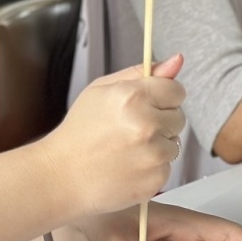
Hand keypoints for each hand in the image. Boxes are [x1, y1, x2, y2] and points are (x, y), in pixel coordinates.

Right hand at [34, 54, 185, 217]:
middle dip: (161, 121)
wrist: (62, 174)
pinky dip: (151, 169)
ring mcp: (152, 155)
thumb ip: (141, 73)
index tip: (149, 105)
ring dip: (158, 146)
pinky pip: (166, 168)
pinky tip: (128, 167)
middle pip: (179, 117)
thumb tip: (176, 61)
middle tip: (132, 129)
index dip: (163, 97)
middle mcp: (146, 125)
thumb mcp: (102, 90)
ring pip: (174, 144)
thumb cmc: (80, 131)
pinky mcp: (155, 179)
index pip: (177, 90)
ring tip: (127, 150)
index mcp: (133, 97)